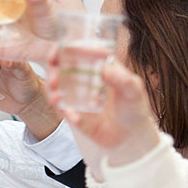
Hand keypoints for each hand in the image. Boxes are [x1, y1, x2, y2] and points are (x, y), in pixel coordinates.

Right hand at [46, 59, 161, 172]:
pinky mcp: (75, 115)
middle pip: (60, 70)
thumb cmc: (134, 107)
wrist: (133, 136)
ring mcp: (76, 98)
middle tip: (54, 76)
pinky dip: (68, 115)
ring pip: (57, 91)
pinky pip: (66, 113)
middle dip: (52, 71)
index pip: (76, 53)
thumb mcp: (134, 90)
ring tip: (56, 98)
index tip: (58, 51)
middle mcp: (82, 80)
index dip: (63, 50)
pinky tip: (76, 118)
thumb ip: (123, 79)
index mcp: (96, 67)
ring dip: (52, 93)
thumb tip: (105, 70)